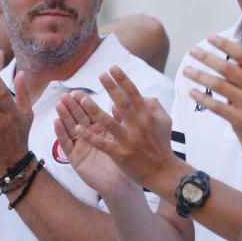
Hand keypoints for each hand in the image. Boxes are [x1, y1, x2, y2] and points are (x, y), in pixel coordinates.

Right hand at [54, 92, 128, 198]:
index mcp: (100, 129)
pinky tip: (56, 122)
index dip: (83, 103)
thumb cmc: (124, 160)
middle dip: (71, 107)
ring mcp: (81, 147)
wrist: (121, 183)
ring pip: (70, 128)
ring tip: (59, 105)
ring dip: (64, 116)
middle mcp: (89, 136)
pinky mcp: (75, 159)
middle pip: (78, 118)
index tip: (77, 92)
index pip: (90, 113)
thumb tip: (118, 102)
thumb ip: (120, 120)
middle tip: (65, 96)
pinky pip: (66, 145)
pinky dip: (61, 133)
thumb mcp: (122, 137)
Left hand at [59, 66, 174, 192]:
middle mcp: (138, 126)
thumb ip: (154, 105)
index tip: (113, 68)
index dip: (123, 80)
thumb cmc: (162, 144)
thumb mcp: (165, 121)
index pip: (134, 94)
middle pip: (122, 103)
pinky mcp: (121, 155)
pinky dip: (89, 137)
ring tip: (83, 100)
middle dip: (111, 88)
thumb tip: (140, 95)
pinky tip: (77, 129)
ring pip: (110, 123)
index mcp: (148, 116)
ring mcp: (129, 141)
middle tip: (100, 74)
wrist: (164, 172)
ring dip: (95, 111)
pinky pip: (103, 144)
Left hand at [185, 28, 241, 157]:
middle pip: (226, 68)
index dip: (224, 44)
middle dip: (206, 58)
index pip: (241, 54)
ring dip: (201, 77)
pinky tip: (193, 93)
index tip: (210, 37)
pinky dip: (204, 99)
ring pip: (219, 86)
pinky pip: (218, 108)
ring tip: (187, 70)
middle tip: (193, 50)